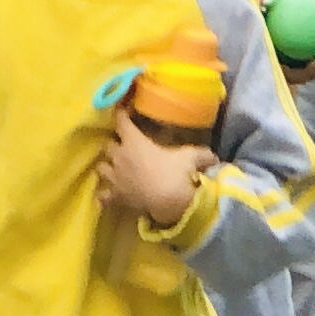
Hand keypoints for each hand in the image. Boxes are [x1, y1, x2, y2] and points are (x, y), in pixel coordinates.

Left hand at [96, 117, 210, 230]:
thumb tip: (213, 157)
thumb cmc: (177, 174)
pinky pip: (103, 195)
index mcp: (134, 141)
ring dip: (107, 166)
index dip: (120, 114)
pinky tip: (109, 195)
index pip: (120, 121)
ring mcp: (115, 178)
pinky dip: (105, 194)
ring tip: (115, 167)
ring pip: (101, 167)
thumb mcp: (192, 157)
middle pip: (107, 144)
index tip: (123, 110)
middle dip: (115, 144)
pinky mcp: (116, 197)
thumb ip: (201, 153)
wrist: (169, 204)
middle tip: (124, 145)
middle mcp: (120, 157)